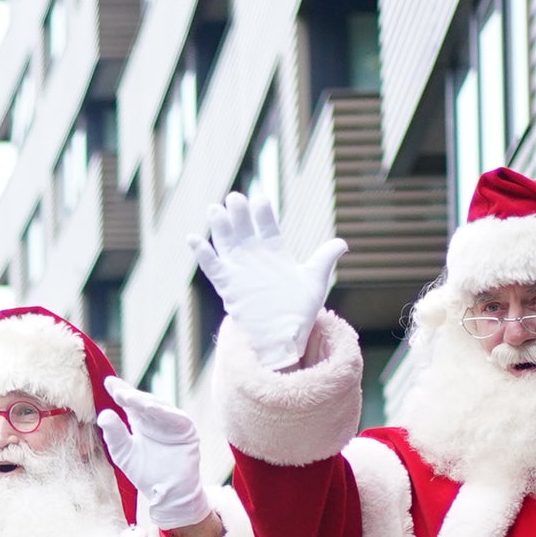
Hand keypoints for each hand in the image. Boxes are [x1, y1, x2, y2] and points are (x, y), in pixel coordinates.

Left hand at [96, 374, 211, 529]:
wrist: (168, 494)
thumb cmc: (145, 474)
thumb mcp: (123, 453)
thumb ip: (113, 435)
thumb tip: (103, 414)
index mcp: (141, 422)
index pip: (129, 404)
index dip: (119, 392)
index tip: (107, 382)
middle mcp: (157, 419)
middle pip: (142, 402)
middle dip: (130, 395)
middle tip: (116, 390)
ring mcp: (173, 423)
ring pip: (158, 407)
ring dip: (144, 401)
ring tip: (128, 397)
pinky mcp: (187, 431)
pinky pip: (176, 418)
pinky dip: (164, 412)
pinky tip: (150, 407)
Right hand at [193, 192, 343, 371]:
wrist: (283, 338)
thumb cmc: (299, 311)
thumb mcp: (315, 281)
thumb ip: (324, 258)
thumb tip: (342, 243)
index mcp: (275, 253)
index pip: (267, 226)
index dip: (263, 213)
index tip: (260, 200)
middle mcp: (255, 258)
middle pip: (243, 229)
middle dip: (238, 213)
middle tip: (234, 198)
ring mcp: (239, 271)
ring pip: (226, 243)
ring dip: (219, 227)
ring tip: (214, 209)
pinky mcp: (228, 286)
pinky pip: (212, 268)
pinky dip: (202, 254)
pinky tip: (192, 238)